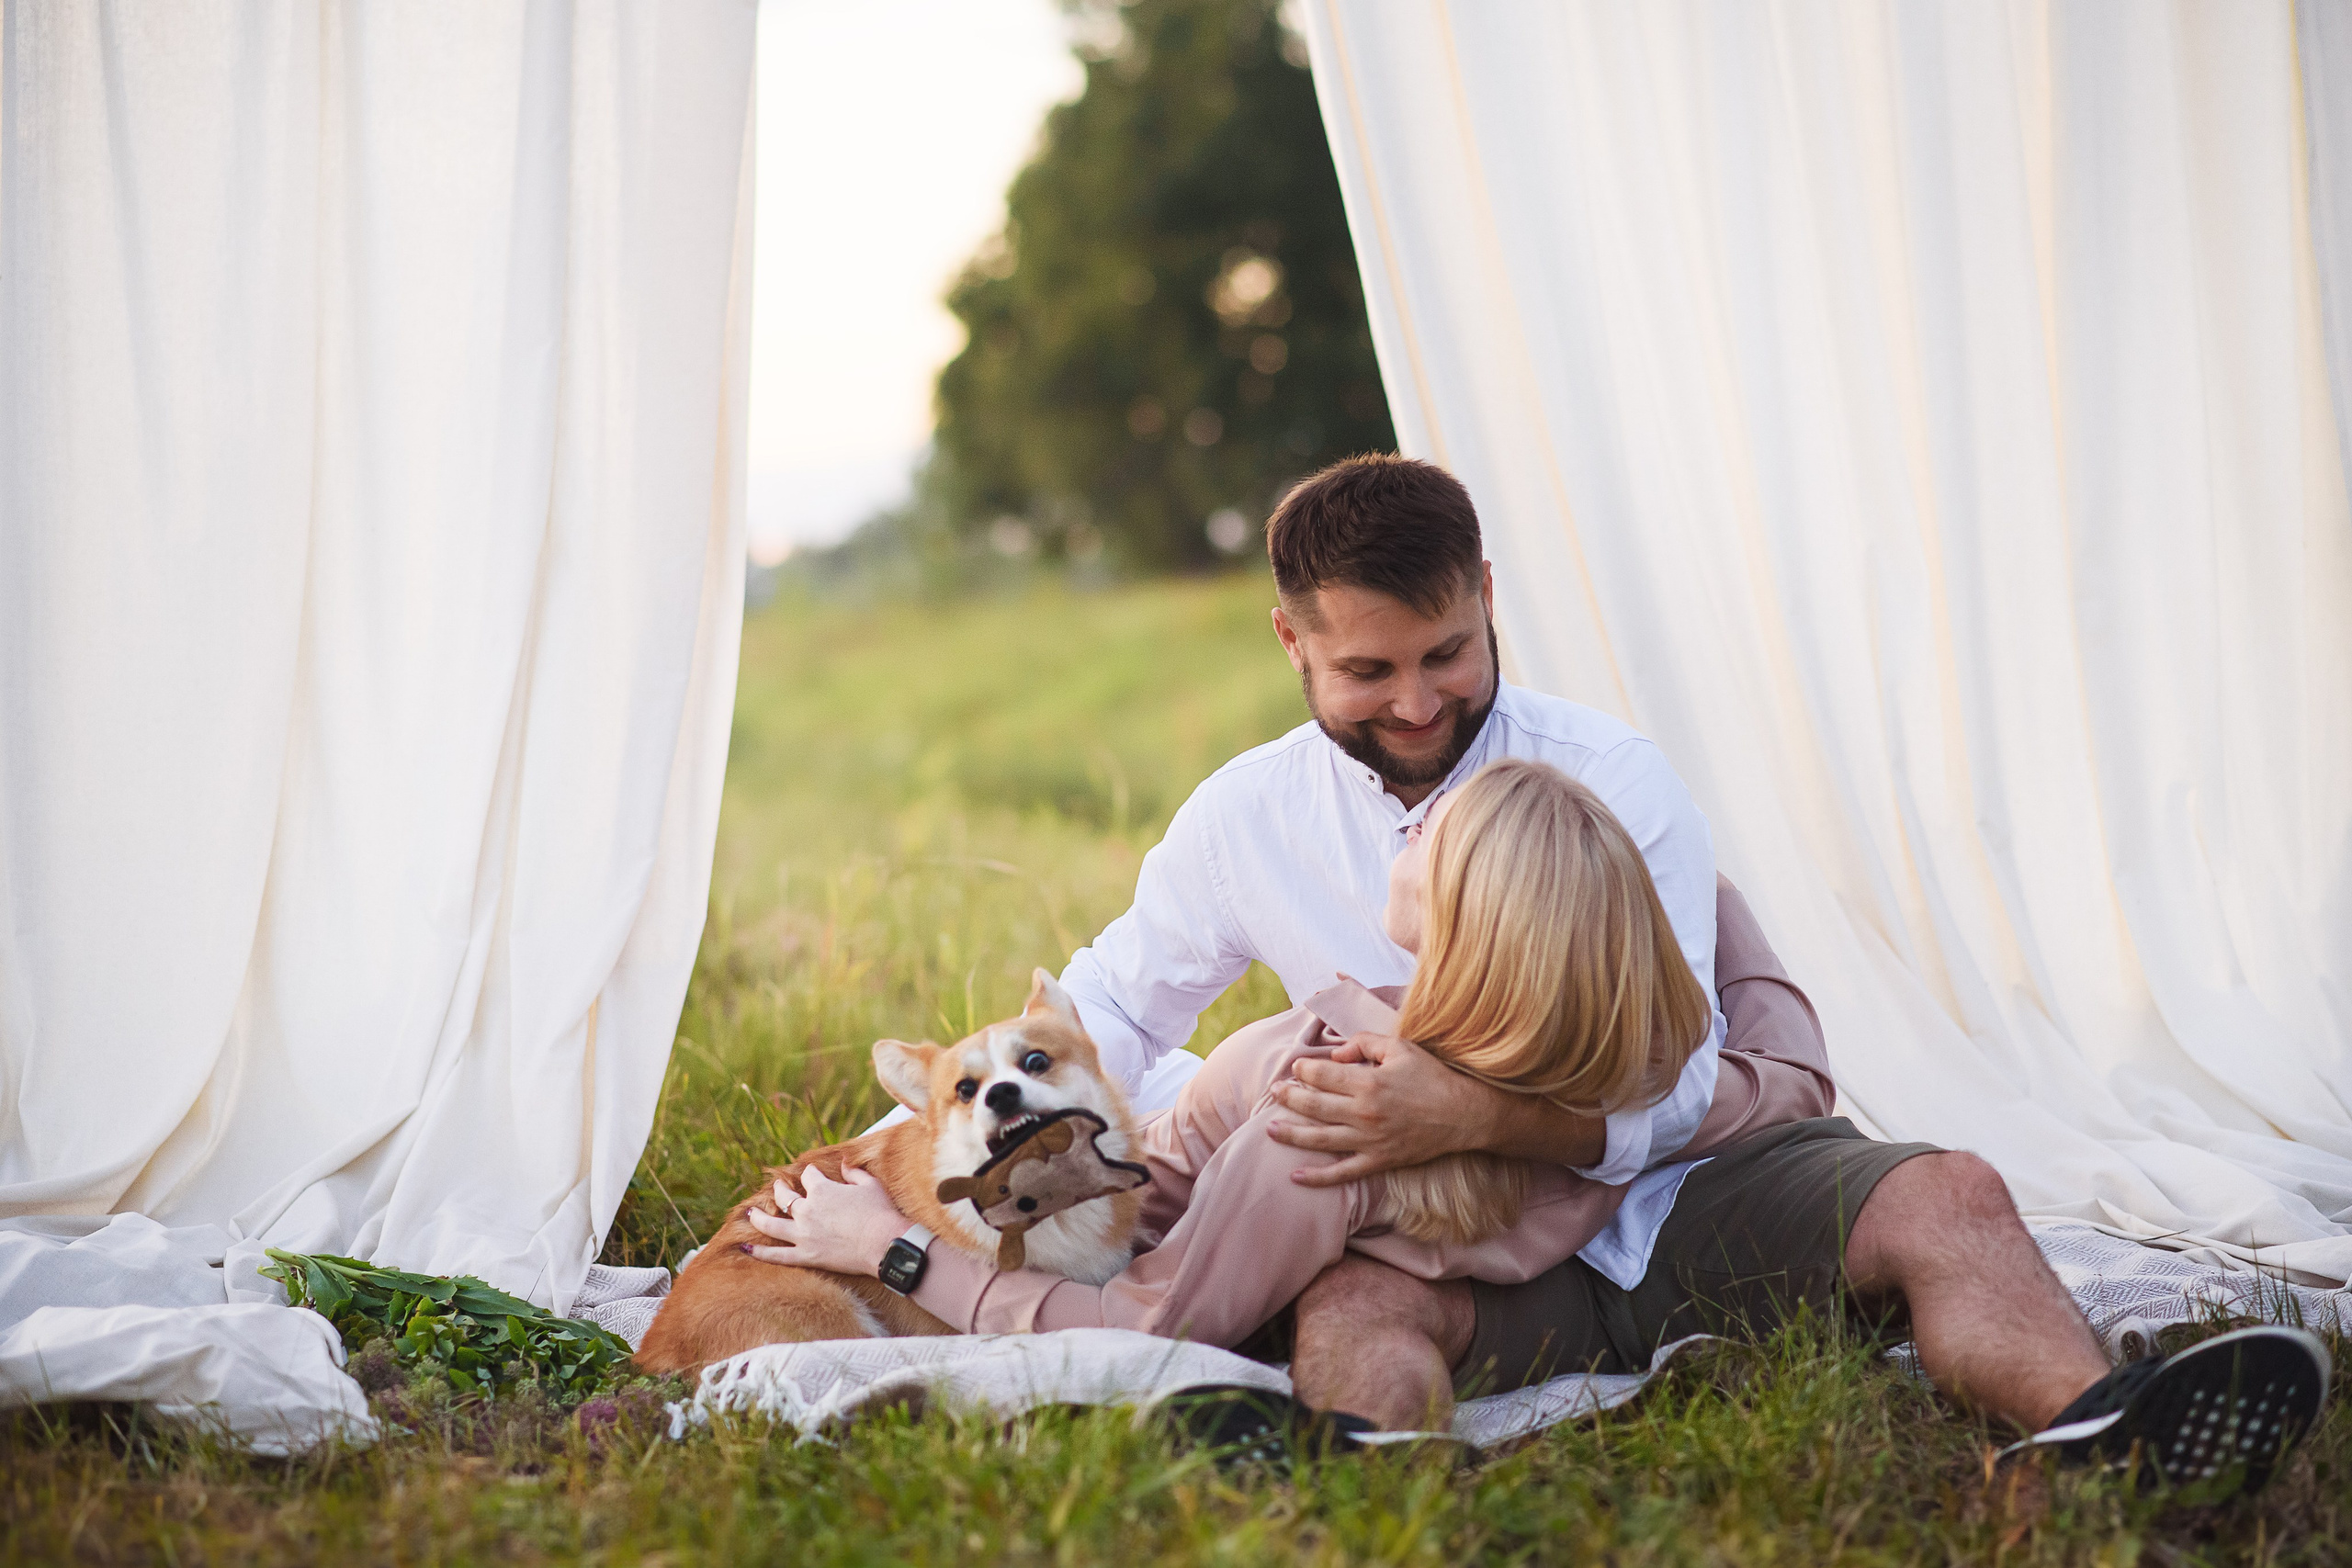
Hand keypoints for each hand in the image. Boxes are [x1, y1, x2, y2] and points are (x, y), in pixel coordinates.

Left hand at [742, 1168, 907, 1275]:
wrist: (884, 1243)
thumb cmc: (880, 1212)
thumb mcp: (869, 1185)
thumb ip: (853, 1172)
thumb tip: (843, 1161)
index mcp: (822, 1190)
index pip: (808, 1175)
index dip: (810, 1174)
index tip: (812, 1175)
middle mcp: (807, 1210)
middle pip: (784, 1196)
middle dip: (779, 1190)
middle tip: (777, 1188)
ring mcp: (803, 1234)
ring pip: (771, 1224)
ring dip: (758, 1217)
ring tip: (750, 1214)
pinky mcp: (805, 1256)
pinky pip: (776, 1255)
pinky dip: (759, 1252)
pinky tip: (745, 1247)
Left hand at [1266, 1031, 1499, 1186]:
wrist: (1463, 1114)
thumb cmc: (1431, 1076)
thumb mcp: (1400, 1047)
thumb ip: (1364, 1043)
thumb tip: (1335, 1055)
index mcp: (1368, 1083)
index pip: (1321, 1075)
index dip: (1303, 1069)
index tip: (1296, 1067)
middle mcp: (1364, 1114)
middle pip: (1313, 1106)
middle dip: (1289, 1098)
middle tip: (1274, 1092)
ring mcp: (1370, 1141)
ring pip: (1320, 1140)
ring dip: (1291, 1135)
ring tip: (1269, 1129)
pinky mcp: (1378, 1161)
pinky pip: (1343, 1173)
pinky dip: (1318, 1178)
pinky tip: (1295, 1177)